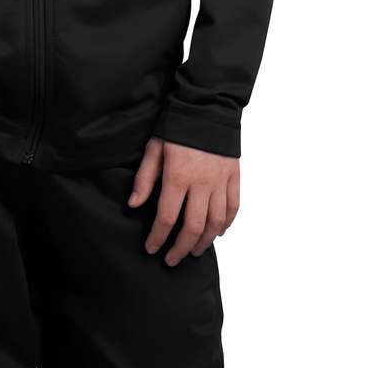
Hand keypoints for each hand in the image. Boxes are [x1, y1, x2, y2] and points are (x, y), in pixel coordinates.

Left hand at [127, 136, 239, 264]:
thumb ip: (144, 178)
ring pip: (215, 222)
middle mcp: (201, 183)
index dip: (158, 237)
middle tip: (172, 259)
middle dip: (181, 248)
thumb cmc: (176, 127)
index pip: (166, 217)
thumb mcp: (154, 148)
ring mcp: (220, 181)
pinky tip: (217, 232)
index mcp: (178, 176)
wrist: (207, 107)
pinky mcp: (234, 177)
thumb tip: (133, 205)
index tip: (151, 249)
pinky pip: (233, 208)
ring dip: (204, 241)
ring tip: (195, 251)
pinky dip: (226, 224)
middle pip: (193, 226)